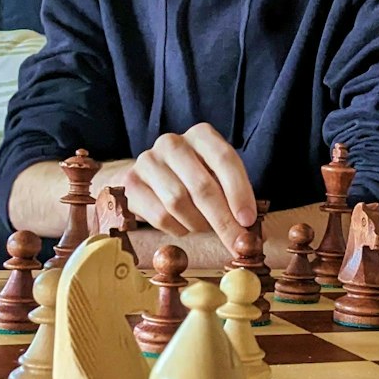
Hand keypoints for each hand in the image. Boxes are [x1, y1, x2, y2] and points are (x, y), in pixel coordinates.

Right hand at [113, 123, 255, 253]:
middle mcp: (172, 143)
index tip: (248, 220)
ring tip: (203, 227)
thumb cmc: (192, 180)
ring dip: (197, 224)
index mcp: (201, 135)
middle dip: (223, 220)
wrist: (148, 179)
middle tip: (237, 243)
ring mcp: (148, 161)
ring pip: (179, 202)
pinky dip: (177, 228)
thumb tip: (247, 228)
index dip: (239, 192)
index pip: (224, 160)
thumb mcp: (216, 177)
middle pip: (202, 186)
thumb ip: (233, 195)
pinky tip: (182, 226)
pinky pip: (160, 215)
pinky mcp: (131, 183)